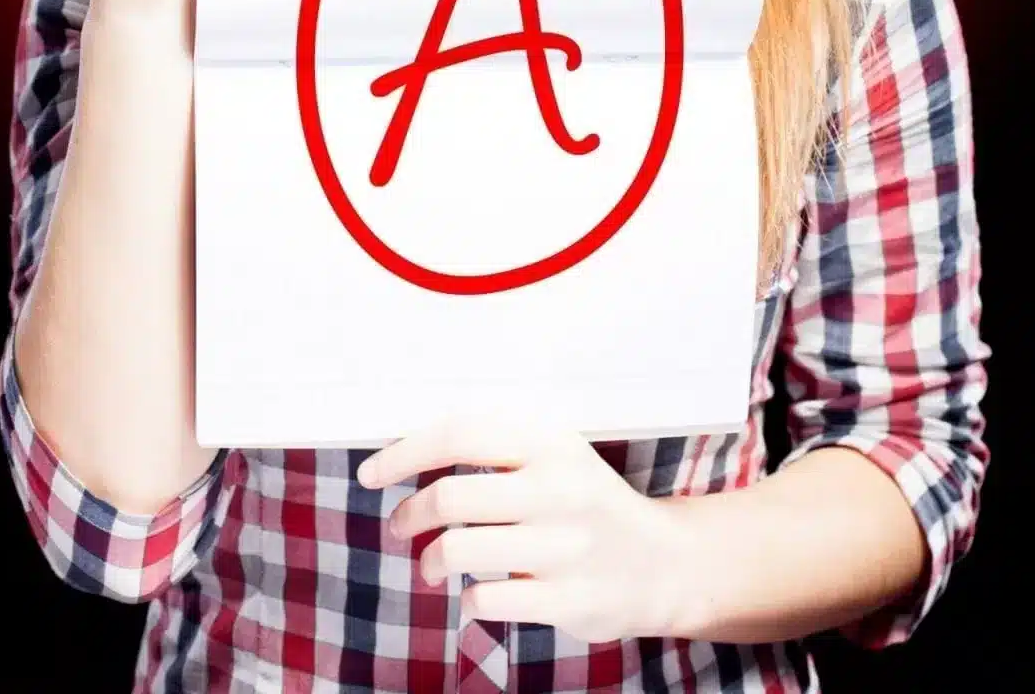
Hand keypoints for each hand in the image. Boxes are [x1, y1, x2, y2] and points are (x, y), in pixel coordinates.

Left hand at [356, 411, 696, 642]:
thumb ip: (497, 447)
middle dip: (409, 515)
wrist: (663, 563)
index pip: (460, 435)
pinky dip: (468, 599)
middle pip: (450, 499)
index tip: (372, 473)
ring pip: (458, 552)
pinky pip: (485, 600)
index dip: (406, 453)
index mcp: (550, 443)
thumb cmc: (588, 503)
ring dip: (431, 562)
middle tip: (399, 525)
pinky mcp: (568, 600)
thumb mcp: (556, 456)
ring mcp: (564, 547)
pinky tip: (476, 594)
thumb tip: (408, 450)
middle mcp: (558, 489)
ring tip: (432, 565)